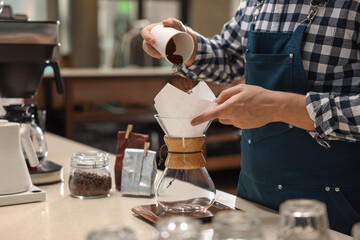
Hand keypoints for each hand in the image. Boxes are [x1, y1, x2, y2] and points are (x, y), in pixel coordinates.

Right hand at [141, 18, 196, 64]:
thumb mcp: (177, 24)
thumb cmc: (178, 29)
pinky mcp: (158, 50)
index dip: (146, 36)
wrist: (184, 38)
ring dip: (153, 54)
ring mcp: (154, 44)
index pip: (144, 32)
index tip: (153, 41)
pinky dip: (157, 56)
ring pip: (149, 50)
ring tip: (161, 56)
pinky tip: (161, 57)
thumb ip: (172, 21)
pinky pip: (154, 54)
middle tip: (158, 53)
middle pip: (145, 44)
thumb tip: (164, 23)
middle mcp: (152, 36)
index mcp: (153, 29)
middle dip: (149, 50)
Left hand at [191, 84, 314, 130]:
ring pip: (226, 120)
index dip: (201, 118)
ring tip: (240, 106)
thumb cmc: (258, 94)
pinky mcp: (244, 127)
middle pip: (218, 117)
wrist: (274, 106)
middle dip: (219, 111)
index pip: (212, 114)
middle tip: (227, 103)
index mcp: (232, 106)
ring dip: (227, 114)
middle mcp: (234, 116)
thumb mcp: (241, 88)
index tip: (192, 122)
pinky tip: (246, 111)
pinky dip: (236, 117)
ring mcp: (239, 123)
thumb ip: (226, 93)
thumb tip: (216, 101)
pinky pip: (235, 122)